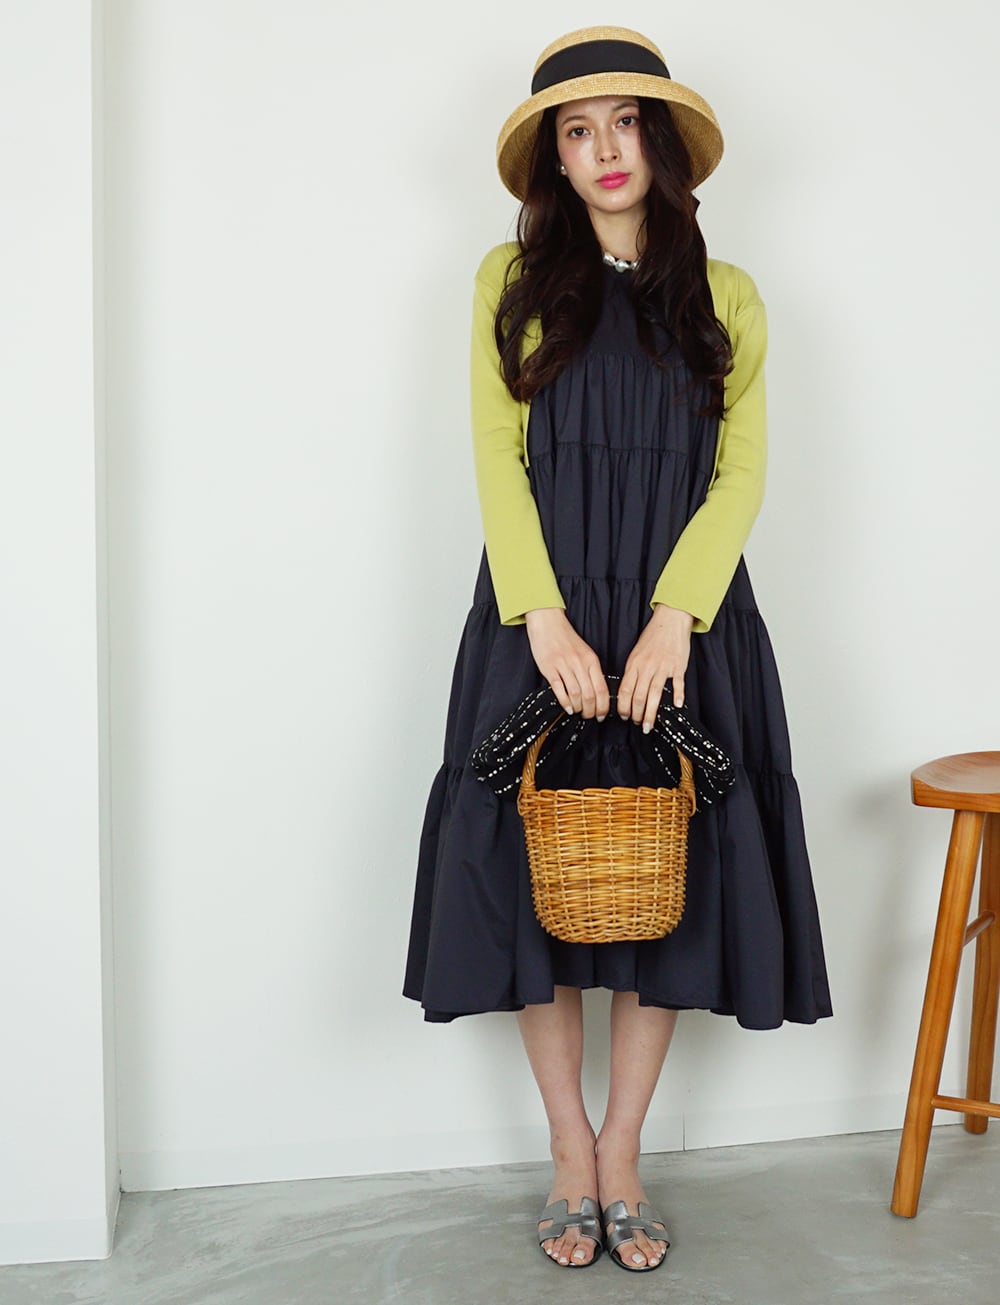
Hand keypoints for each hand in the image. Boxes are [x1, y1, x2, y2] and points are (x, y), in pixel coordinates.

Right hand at [524, 608, 610, 718]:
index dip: (603, 706)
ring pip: (576, 694)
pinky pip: (559, 689)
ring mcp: (564, 666)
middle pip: (590, 695)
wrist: (548, 623)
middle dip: (591, 711)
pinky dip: (565, 702)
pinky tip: (567, 707)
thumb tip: (597, 692)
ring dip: (578, 708)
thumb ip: (591, 670)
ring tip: (578, 712)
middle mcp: (579, 663)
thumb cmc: (566, 638)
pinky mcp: (550, 668)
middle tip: (589, 716)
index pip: (602, 689)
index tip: (602, 714)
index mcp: (591, 660)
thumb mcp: (585, 652)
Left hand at [618, 602, 693, 731]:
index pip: (625, 689)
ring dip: (651, 713)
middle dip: (636, 714)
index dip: (623, 706)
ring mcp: (663, 667)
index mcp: (634, 663)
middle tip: (637, 724)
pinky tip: (676, 706)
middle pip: (639, 696)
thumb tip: (627, 691)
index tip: (623, 716)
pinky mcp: (678, 666)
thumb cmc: (653, 637)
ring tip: (649, 725)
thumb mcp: (636, 652)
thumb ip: (632, 671)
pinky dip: (677, 695)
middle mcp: (647, 666)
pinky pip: (677, 684)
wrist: (670, 620)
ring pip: (655, 694)